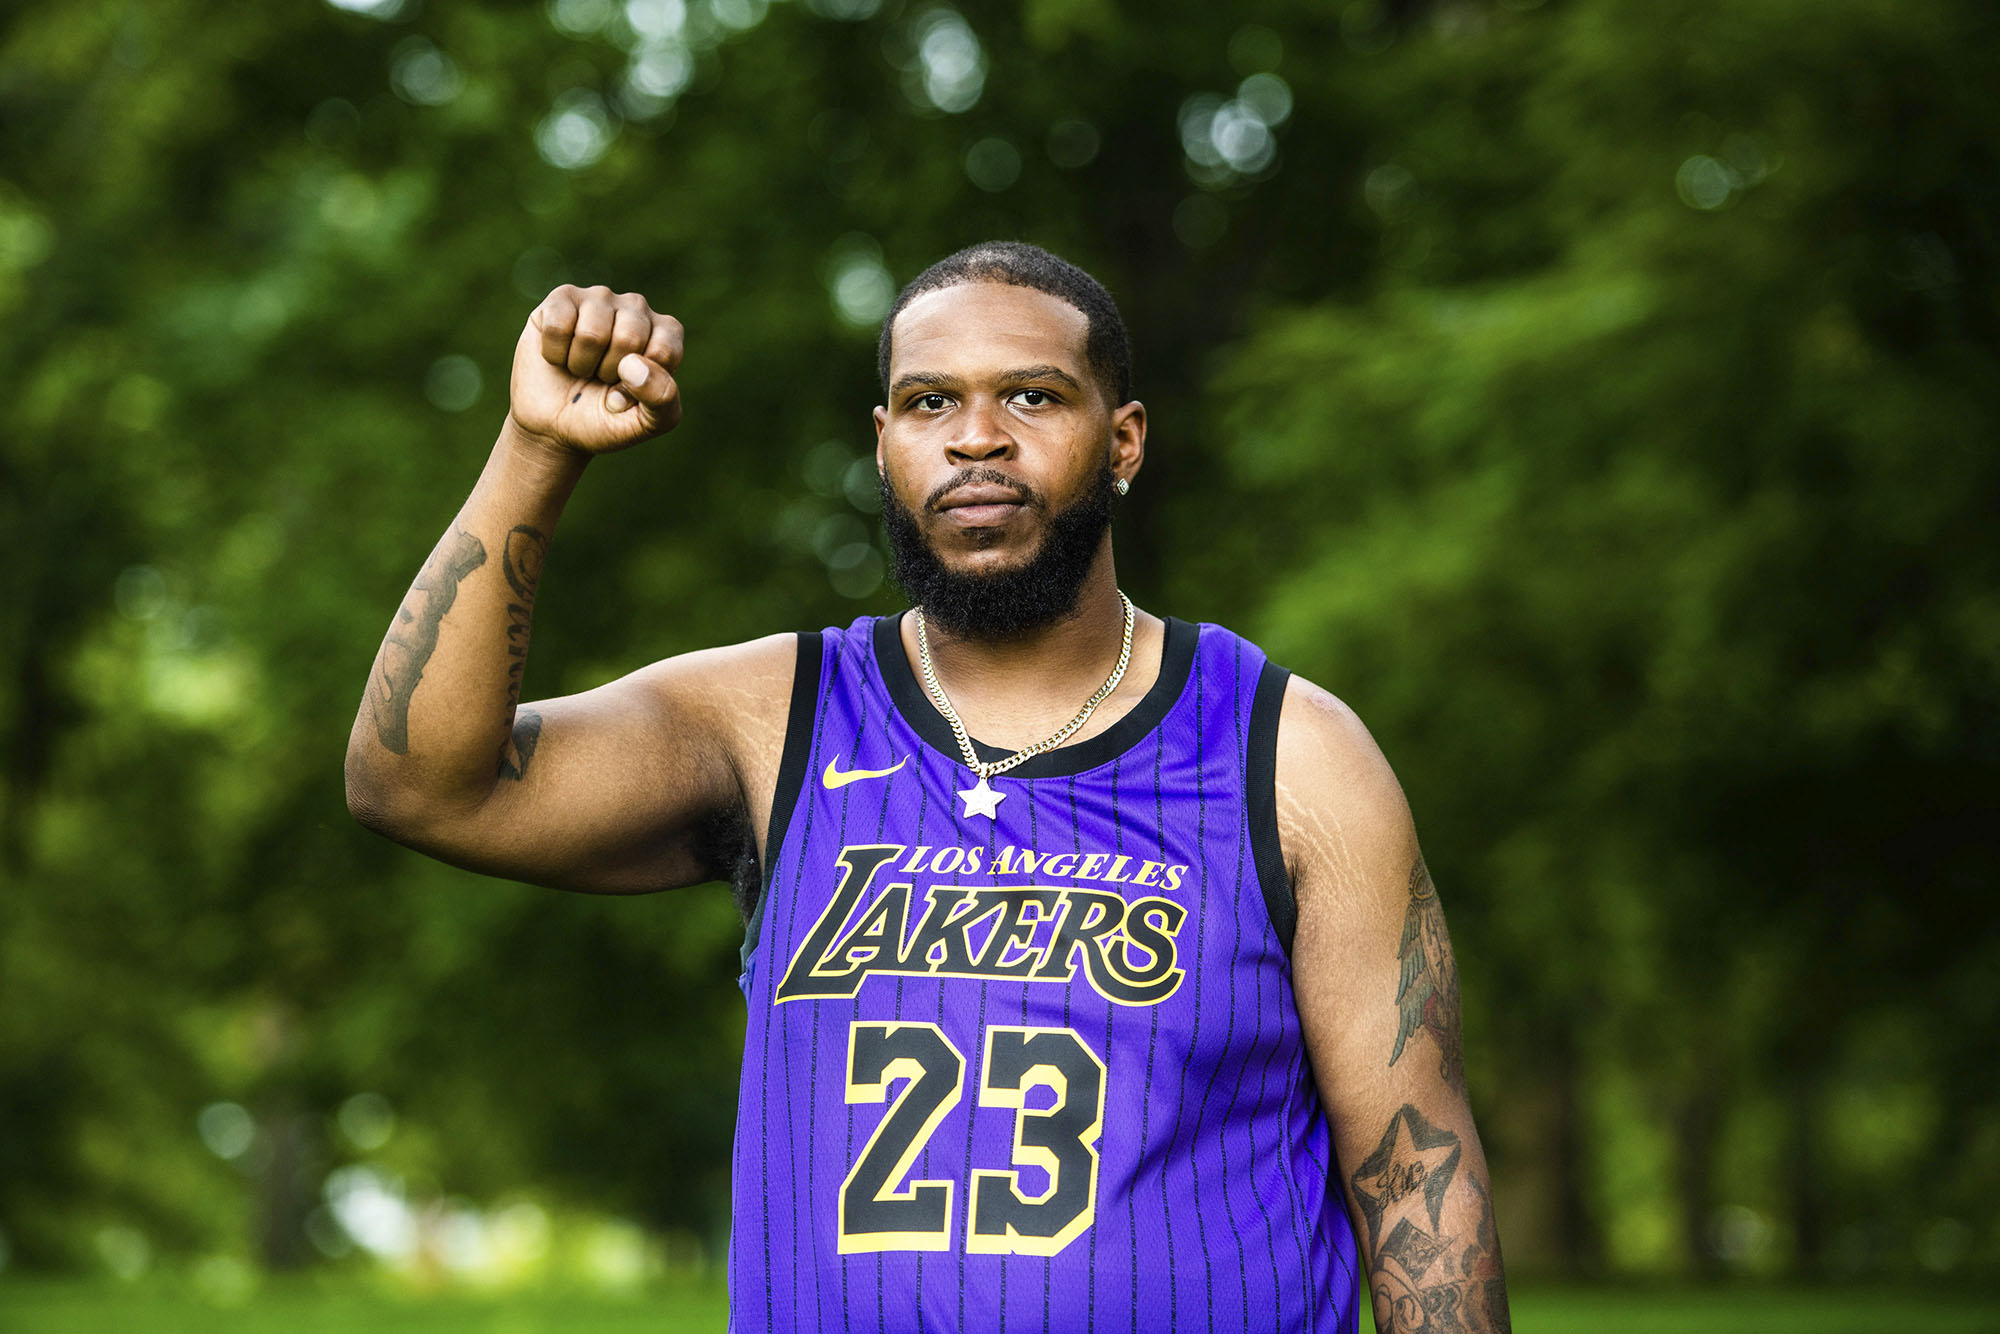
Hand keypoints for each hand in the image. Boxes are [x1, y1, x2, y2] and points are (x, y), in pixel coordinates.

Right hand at [506, 285, 683, 455]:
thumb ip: (661, 399)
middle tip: (601, 379)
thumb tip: (634, 364)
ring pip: (592, 333)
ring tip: (581, 368)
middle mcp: (636, 308)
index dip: (641, 384)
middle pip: (628, 337)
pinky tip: (558, 355)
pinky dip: (554, 354)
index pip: (664, 351)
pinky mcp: (561, 299)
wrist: (554, 426)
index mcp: (666, 333)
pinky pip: (558, 325)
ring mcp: (599, 299)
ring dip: (580, 364)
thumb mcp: (646, 422)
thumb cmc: (606, 420)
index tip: (630, 391)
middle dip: (609, 372)